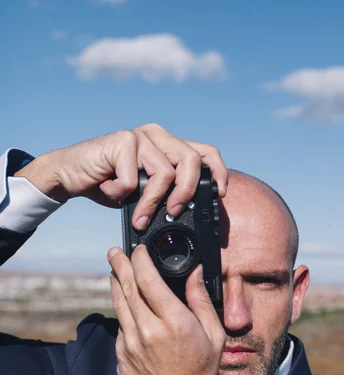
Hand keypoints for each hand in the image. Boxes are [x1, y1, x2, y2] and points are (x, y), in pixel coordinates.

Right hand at [14, 123, 227, 229]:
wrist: (70, 175)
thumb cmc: (108, 184)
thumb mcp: (144, 192)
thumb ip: (166, 194)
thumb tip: (187, 213)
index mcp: (168, 145)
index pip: (205, 152)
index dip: (218, 172)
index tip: (220, 194)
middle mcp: (158, 135)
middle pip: (191, 160)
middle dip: (187, 192)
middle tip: (174, 212)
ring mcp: (141, 136)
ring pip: (165, 173)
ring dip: (151, 204)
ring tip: (138, 217)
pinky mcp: (123, 141)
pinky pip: (134, 180)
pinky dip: (121, 194)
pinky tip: (108, 188)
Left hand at [108, 244, 229, 374]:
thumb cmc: (201, 374)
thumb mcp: (213, 335)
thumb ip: (200, 300)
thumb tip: (194, 272)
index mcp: (174, 322)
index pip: (147, 279)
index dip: (139, 259)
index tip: (139, 250)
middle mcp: (148, 331)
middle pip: (126, 287)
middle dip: (120, 265)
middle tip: (115, 252)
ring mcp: (131, 345)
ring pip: (118, 306)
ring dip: (116, 285)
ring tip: (115, 273)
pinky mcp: (121, 358)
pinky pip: (120, 329)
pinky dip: (123, 315)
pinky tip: (128, 310)